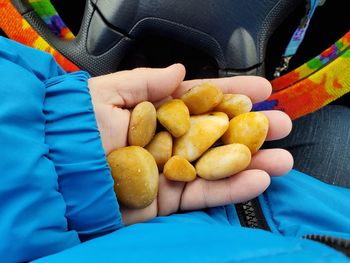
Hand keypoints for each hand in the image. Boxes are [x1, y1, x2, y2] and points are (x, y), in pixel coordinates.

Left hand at [88, 64, 292, 224]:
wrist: (56, 171)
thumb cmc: (76, 128)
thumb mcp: (108, 92)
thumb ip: (146, 81)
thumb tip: (180, 71)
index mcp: (155, 113)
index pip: (201, 100)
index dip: (230, 94)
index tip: (261, 89)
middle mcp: (167, 142)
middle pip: (216, 134)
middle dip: (250, 128)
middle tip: (281, 122)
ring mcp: (169, 171)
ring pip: (216, 166)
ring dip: (251, 162)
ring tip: (283, 157)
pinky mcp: (165, 200)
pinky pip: (204, 193)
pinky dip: (231, 188)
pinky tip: (259, 178)